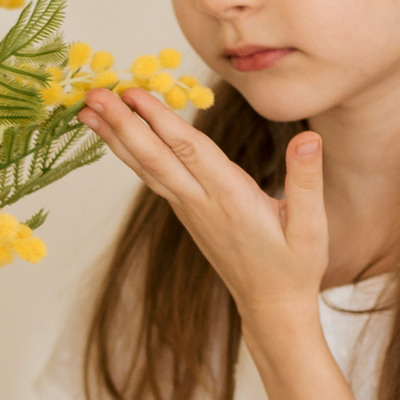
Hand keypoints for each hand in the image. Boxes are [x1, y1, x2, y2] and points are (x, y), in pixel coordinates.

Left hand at [77, 89, 326, 333]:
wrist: (271, 306)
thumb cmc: (294, 266)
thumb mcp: (312, 226)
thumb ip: (307, 179)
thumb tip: (308, 138)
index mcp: (231, 199)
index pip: (190, 151)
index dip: (160, 120)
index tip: (133, 93)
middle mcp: (201, 203)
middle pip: (155, 157)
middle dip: (122, 124)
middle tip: (92, 95)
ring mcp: (189, 210)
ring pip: (146, 168)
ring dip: (116, 137)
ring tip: (86, 111)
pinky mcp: (186, 213)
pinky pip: (152, 177)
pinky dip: (130, 153)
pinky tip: (115, 136)